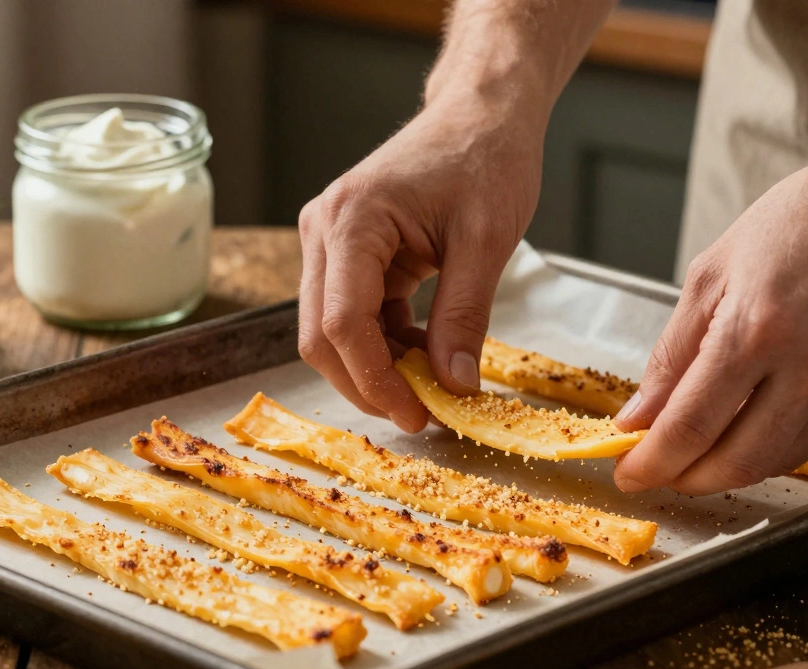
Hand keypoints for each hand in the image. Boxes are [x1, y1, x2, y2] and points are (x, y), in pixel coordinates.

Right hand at [298, 98, 542, 431]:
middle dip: (367, 384)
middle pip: (320, 336)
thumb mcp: (487, 241)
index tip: (417, 415)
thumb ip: (465, 317)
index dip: (374, 380)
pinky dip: (385, 345)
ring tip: (433, 386)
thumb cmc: (485, 158)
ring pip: (331, 332)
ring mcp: (330, 243)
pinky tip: (427, 353)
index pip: (341, 323)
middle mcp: (324, 231)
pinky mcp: (346, 254)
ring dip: (377, 368)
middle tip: (422, 415)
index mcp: (352, 220)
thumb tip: (455, 387)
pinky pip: (353, 316)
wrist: (480, 115)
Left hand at [612, 135, 807, 495]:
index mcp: (757, 327)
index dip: (652, 462)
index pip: (690, 425)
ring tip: (694, 456)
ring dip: (726, 471)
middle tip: (658, 473)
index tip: (630, 473)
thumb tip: (640, 415)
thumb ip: (672, 354)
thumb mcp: (711, 274)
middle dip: (685, 479)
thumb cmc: (804, 220)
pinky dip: (770, 448)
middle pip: (734, 461)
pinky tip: (746, 432)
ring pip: (775, 461)